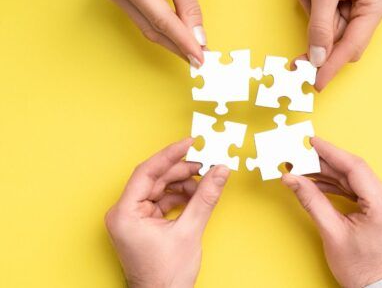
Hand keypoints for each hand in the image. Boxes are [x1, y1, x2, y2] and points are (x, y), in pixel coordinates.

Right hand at [102, 0, 204, 66]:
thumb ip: (189, 7)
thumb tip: (198, 38)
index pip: (162, 21)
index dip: (183, 42)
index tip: (200, 58)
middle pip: (153, 29)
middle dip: (178, 46)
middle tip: (200, 60)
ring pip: (148, 28)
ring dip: (172, 41)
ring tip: (193, 52)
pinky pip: (145, 21)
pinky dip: (164, 31)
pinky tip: (179, 39)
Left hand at [105, 138, 229, 287]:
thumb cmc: (165, 276)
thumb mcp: (189, 232)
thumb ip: (205, 197)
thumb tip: (220, 172)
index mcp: (125, 213)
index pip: (147, 172)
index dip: (170, 155)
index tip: (189, 143)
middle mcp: (124, 213)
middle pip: (155, 179)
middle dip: (181, 171)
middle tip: (205, 163)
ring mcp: (133, 218)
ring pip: (160, 188)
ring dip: (183, 184)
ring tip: (205, 182)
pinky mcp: (143, 224)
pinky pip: (162, 201)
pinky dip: (180, 197)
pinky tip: (196, 195)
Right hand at [282, 138, 381, 287]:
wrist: (380, 287)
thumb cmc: (362, 269)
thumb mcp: (332, 233)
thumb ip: (311, 200)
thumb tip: (292, 179)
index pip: (355, 167)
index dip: (330, 151)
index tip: (311, 142)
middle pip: (353, 171)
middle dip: (323, 164)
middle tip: (299, 159)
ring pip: (354, 178)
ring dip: (329, 174)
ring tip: (303, 172)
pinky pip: (359, 188)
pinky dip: (338, 185)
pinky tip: (319, 183)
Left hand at [299, 0, 381, 89]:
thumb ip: (320, 28)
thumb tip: (317, 59)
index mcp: (376, 5)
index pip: (352, 46)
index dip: (333, 66)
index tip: (316, 83)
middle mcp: (370, 8)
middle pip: (342, 42)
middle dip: (320, 42)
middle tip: (296, 61)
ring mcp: (356, 5)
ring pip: (329, 31)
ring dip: (314, 15)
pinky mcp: (341, 1)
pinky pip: (323, 18)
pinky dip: (312, 7)